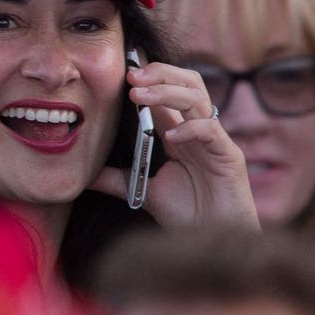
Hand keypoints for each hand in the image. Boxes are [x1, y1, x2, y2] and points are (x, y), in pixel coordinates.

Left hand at [91, 62, 258, 229]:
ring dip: (166, 91)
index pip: (167, 91)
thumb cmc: (188, 215)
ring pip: (197, 98)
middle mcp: (198, 130)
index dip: (148, 77)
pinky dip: (188, 128)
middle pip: (187, 83)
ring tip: (139, 95)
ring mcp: (215, 141)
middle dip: (159, 73)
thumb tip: (84, 175)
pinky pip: (210, 130)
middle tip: (131, 76)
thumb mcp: (144, 192)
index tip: (122, 72)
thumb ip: (117, 180)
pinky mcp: (229, 156)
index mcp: (180, 132)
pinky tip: (170, 137)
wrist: (214, 242)